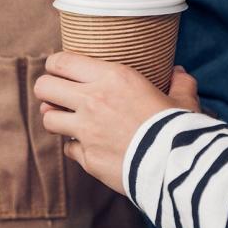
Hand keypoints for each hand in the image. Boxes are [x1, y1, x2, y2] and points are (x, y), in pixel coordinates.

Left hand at [34, 52, 200, 194]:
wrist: (176, 166)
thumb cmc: (180, 128)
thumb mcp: (184, 100)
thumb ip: (180, 83)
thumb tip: (179, 73)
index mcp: (113, 78)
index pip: (62, 62)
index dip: (55, 65)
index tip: (59, 69)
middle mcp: (93, 100)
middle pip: (43, 87)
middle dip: (47, 90)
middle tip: (58, 95)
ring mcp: (86, 130)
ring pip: (47, 118)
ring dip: (56, 119)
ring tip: (69, 121)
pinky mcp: (86, 157)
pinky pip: (68, 148)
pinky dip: (75, 147)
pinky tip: (90, 147)